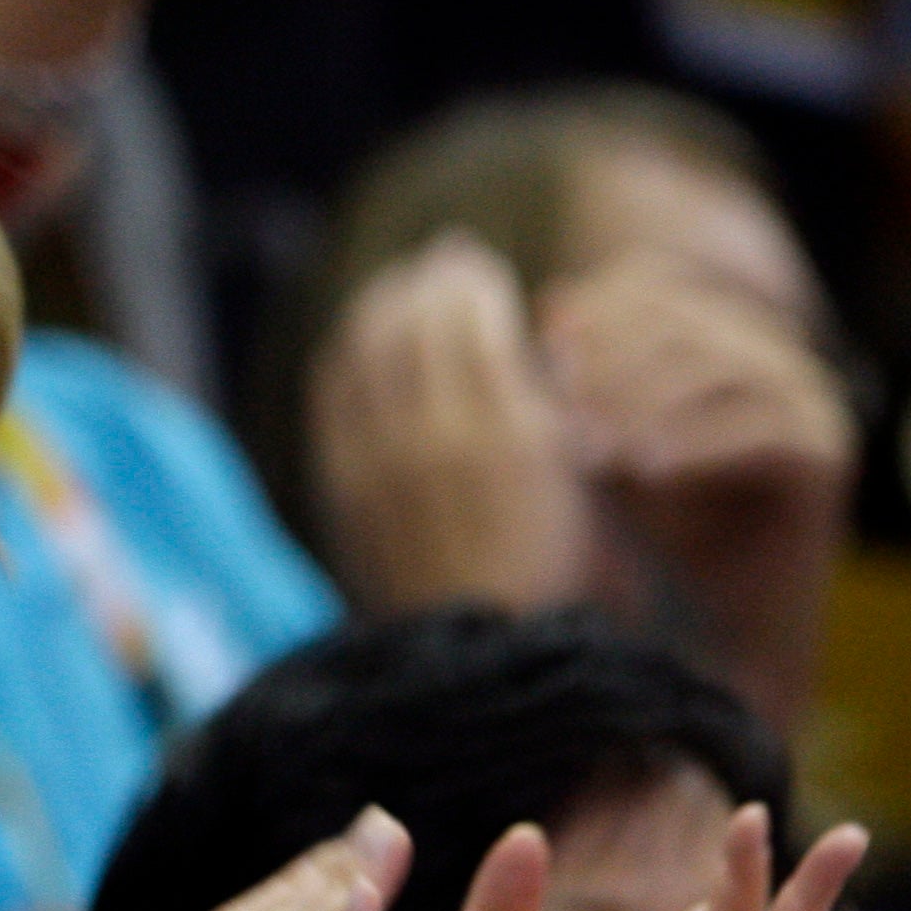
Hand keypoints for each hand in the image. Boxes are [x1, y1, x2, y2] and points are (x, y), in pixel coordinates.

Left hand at [309, 234, 593, 614]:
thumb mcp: (578, 478)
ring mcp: (380, 462)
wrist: (480, 649)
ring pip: (365, 350)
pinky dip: (346, 354)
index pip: (471, 317)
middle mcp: (436, 437)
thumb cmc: (555, 567)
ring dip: (383, 306)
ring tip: (400, 289)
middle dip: (428, 281)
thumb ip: (545, 403)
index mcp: (507, 430)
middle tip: (440, 260)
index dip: (470, 279)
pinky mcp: (343, 485)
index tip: (476, 261)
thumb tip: (518, 339)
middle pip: (414, 322)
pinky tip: (359, 343)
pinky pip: (332, 394)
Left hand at [541, 260, 854, 706]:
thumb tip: (554, 300)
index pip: (653, 284)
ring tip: (588, 451)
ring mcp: (811, 398)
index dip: (594, 313)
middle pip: (685, 321)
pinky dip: (695, 446)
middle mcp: (772, 352)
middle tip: (555, 407)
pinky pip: (762, 429)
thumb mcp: (608, 437)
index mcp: (717, 331)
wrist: (717, 614)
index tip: (540, 355)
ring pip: (722, 367)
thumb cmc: (653, 521)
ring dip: (646, 405)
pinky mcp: (828, 452)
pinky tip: (643, 473)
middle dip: (613, 362)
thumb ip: (586, 375)